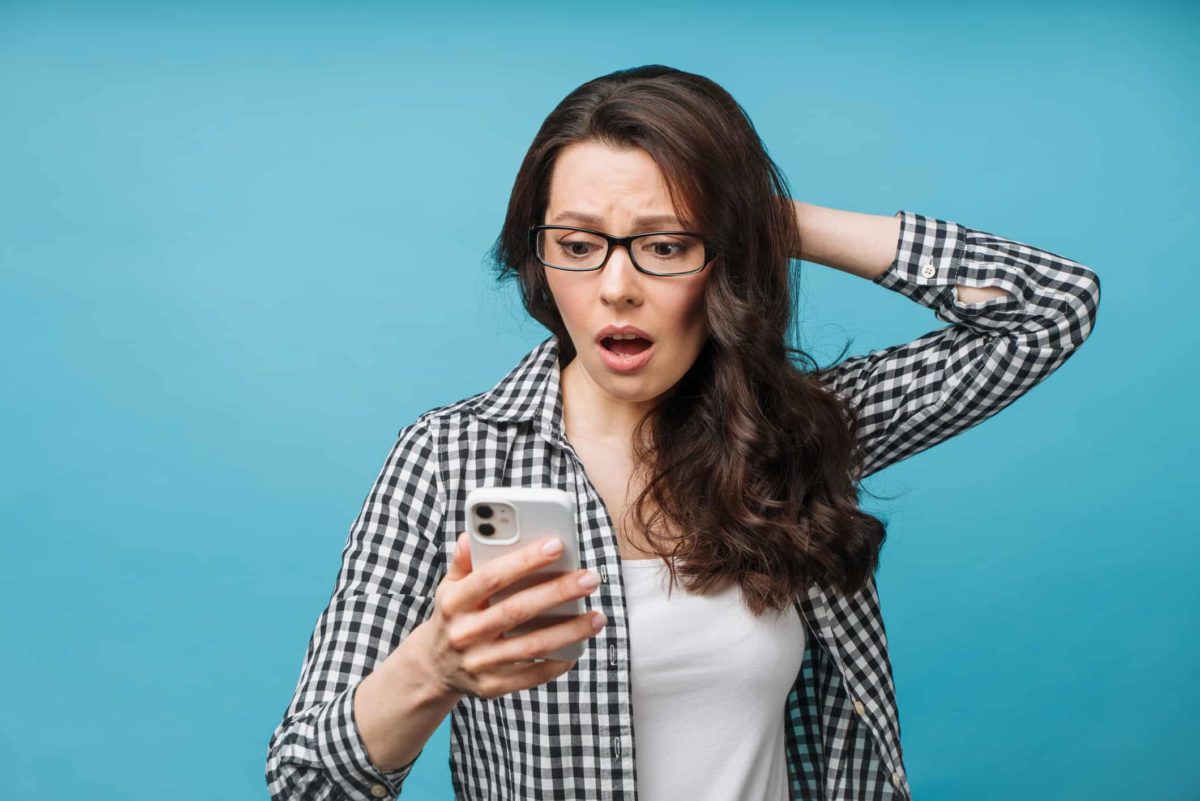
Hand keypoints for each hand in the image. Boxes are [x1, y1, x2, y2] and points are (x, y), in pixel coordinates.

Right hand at [418, 531, 605, 700]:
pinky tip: (579, 647)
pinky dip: (558, 662)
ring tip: (598, 616)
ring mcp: (478, 663)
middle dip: (558, 593)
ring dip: (569, 631)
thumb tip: (472, 535)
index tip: (557, 545)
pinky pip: (532, 675)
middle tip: (590, 578)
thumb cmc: (453, 616)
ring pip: (531, 646)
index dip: (524, 560)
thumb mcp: (449, 587)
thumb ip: (463, 562)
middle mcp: (465, 633)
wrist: (433, 668)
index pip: (491, 577)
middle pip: (517, 610)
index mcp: (455, 602)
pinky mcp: (492, 687)